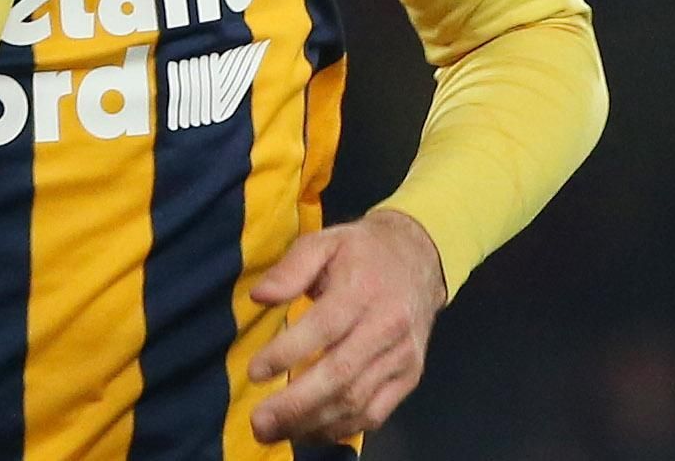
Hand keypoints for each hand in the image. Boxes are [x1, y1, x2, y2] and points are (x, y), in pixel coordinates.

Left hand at [245, 209, 447, 444]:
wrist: (419, 259)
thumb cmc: (362, 252)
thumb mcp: (324, 242)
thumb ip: (290, 268)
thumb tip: (260, 297)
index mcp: (363, 290)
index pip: (324, 327)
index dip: (287, 353)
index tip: (254, 372)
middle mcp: (387, 327)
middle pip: (340, 375)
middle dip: (296, 404)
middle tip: (259, 422)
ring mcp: (401, 357)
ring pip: (356, 401)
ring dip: (313, 423)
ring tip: (274, 432)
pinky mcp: (409, 377)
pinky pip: (375, 413)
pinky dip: (340, 428)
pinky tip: (309, 431)